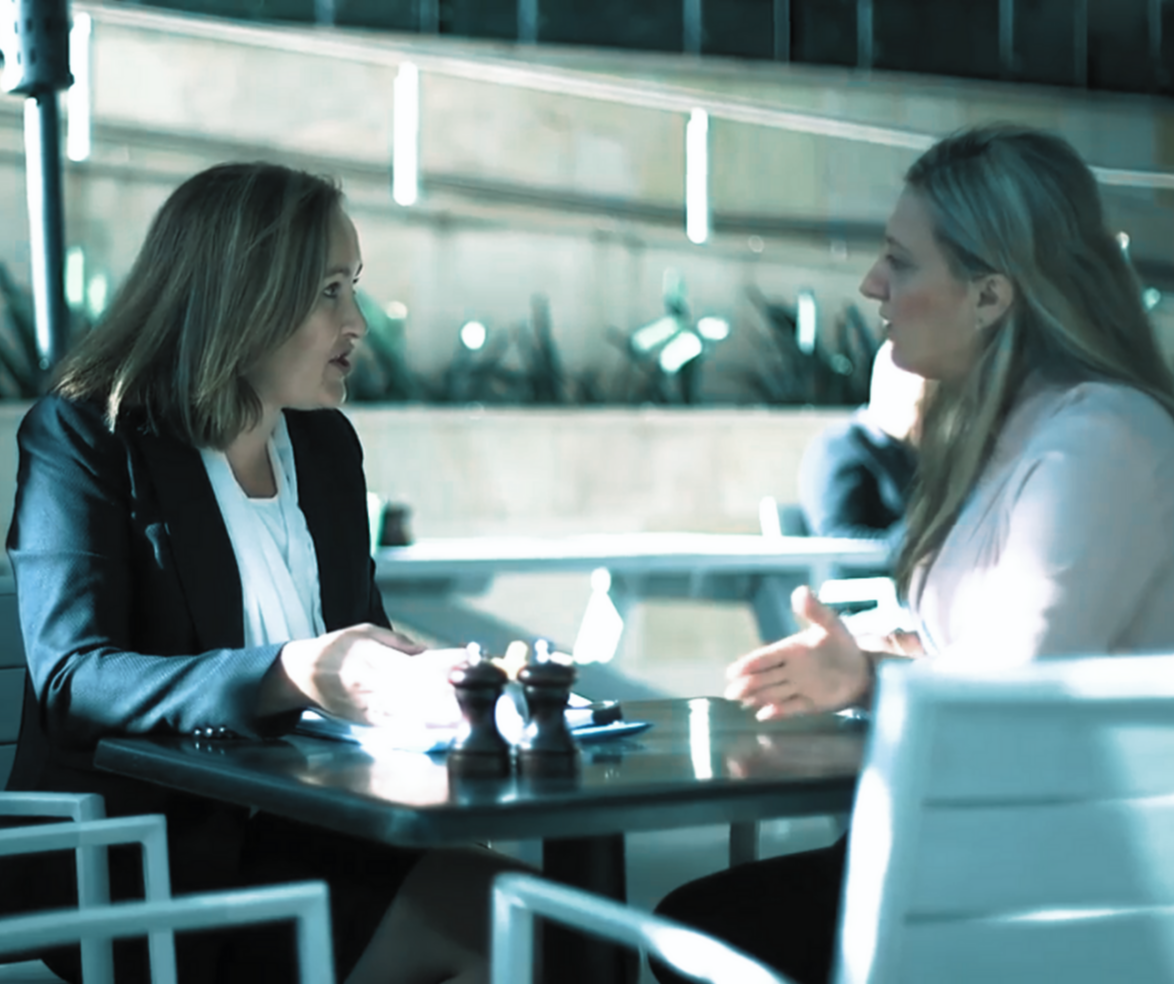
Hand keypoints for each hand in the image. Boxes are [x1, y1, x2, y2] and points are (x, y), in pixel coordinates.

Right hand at [275, 625, 463, 728]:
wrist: (303, 675)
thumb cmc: (338, 648)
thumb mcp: (369, 632)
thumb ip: (402, 644)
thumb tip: (434, 653)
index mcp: (372, 659)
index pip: (416, 664)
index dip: (444, 665)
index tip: (469, 662)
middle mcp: (372, 686)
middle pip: (419, 691)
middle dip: (450, 692)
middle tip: (480, 690)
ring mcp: (372, 708)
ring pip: (413, 713)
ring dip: (443, 712)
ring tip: (470, 710)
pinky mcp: (371, 723)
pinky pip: (403, 727)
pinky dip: (426, 727)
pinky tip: (447, 726)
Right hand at [724, 586, 871, 719]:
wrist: (863, 669)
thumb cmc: (843, 644)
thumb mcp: (831, 624)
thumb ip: (814, 611)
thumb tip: (800, 591)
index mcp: (791, 650)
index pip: (765, 657)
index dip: (748, 664)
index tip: (731, 672)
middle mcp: (790, 670)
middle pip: (764, 678)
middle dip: (747, 684)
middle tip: (730, 692)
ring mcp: (799, 687)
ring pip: (773, 692)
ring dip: (758, 697)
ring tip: (741, 701)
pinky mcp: (810, 703)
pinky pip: (792, 707)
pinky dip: (778, 711)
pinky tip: (763, 715)